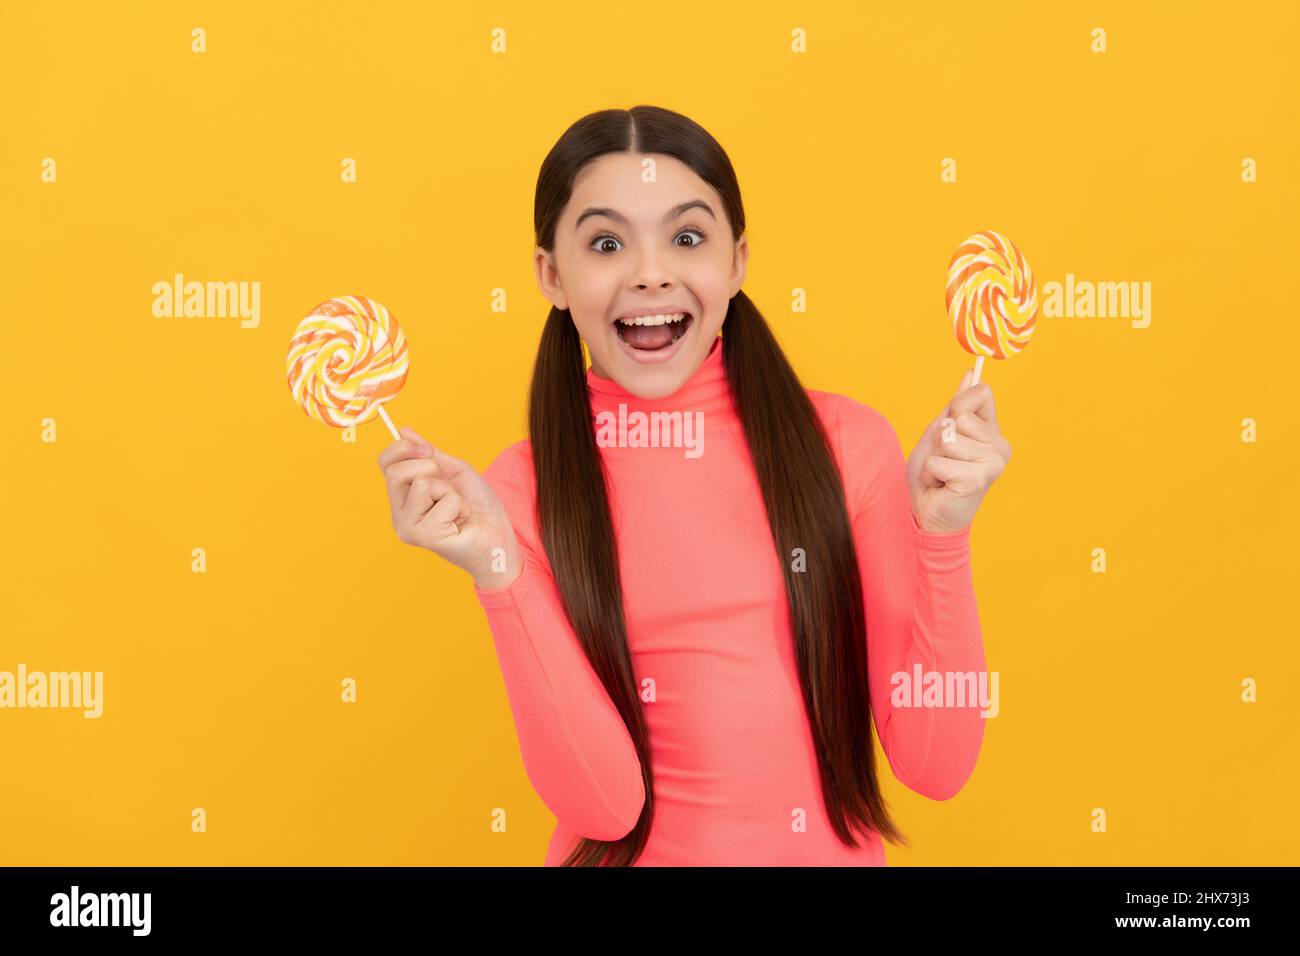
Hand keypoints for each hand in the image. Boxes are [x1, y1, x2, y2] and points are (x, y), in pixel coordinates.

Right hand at [377, 426, 522, 588]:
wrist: (498, 535)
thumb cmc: (478, 507)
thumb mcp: (453, 471)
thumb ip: (429, 453)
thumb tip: (403, 430)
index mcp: (402, 498)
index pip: (385, 463)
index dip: (404, 448)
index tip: (427, 450)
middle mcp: (399, 514)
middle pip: (395, 471)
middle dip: (430, 468)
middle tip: (448, 487)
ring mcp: (409, 527)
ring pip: (420, 483)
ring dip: (448, 490)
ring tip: (456, 508)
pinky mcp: (425, 536)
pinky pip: (442, 500)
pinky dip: (458, 504)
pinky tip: (460, 521)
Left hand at [905, 370, 1011, 534]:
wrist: (928, 514)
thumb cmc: (934, 475)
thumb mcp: (939, 433)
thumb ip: (955, 406)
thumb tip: (972, 373)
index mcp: (993, 431)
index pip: (981, 393)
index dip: (957, 406)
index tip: (951, 427)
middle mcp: (1000, 445)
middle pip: (959, 415)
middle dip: (939, 437)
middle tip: (944, 459)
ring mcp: (993, 462)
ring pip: (947, 439)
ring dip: (934, 457)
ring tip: (942, 473)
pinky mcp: (978, 479)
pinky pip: (939, 460)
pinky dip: (932, 473)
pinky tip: (942, 485)